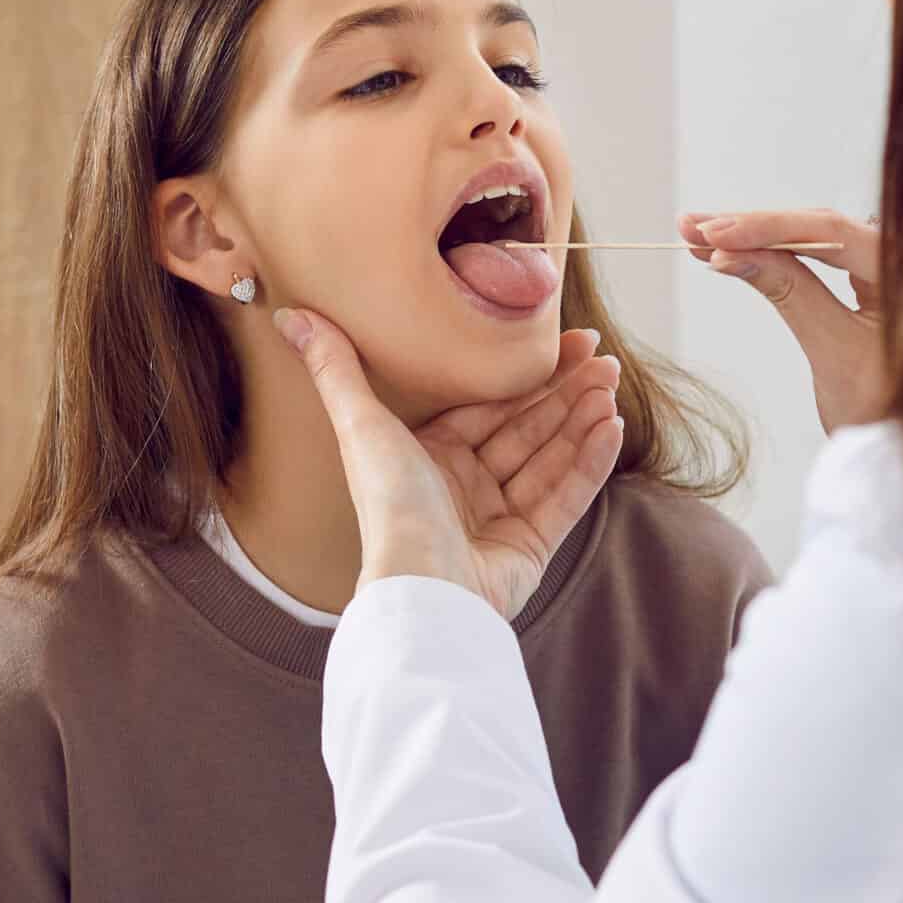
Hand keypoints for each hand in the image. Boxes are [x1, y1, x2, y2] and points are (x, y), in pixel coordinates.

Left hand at [276, 311, 624, 619]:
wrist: (423, 587)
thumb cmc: (389, 510)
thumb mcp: (361, 427)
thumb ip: (335, 369)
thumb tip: (290, 315)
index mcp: (430, 459)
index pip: (489, 408)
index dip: (526, 375)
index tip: (566, 340)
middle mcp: (466, 487)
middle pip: (526, 429)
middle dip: (565, 392)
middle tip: (603, 359)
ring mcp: (500, 520)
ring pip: (551, 458)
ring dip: (582, 420)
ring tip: (611, 386)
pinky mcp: (531, 548)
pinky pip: (567, 497)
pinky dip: (590, 463)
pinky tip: (611, 427)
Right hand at [680, 208, 885, 430]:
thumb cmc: (889, 412)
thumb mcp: (833, 351)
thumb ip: (788, 293)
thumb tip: (730, 254)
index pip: (832, 233)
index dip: (768, 229)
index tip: (716, 236)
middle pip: (819, 228)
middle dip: (753, 228)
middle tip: (692, 227)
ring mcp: (887, 266)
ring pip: (812, 238)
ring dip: (755, 237)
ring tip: (695, 235)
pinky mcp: (870, 279)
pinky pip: (817, 257)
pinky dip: (773, 255)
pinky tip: (729, 251)